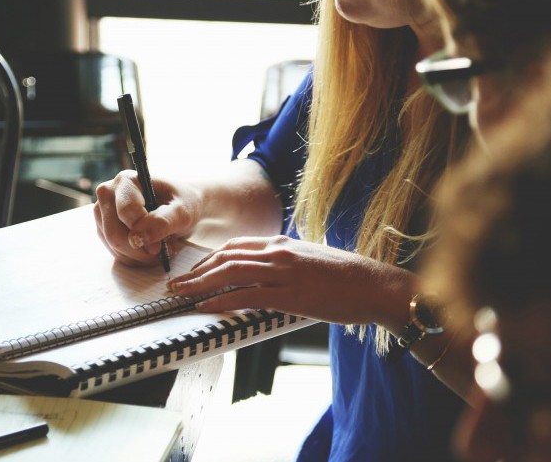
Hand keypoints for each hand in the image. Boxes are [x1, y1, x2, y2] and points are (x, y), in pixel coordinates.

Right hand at [93, 170, 201, 265]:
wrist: (179, 207)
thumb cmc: (182, 203)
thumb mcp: (183, 212)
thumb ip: (163, 222)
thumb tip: (138, 238)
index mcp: (126, 181)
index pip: (126, 212)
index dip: (143, 232)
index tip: (161, 245)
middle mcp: (108, 193)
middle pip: (114, 233)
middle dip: (140, 249)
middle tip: (162, 250)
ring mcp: (102, 212)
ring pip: (113, 246)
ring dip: (139, 255)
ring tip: (159, 247)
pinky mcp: (104, 228)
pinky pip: (115, 252)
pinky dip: (134, 258)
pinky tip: (149, 250)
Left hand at [167, 236, 413, 326]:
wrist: (375, 285)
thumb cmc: (347, 278)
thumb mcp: (311, 260)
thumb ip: (286, 263)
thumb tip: (268, 275)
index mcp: (282, 243)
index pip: (235, 246)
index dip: (209, 258)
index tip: (194, 270)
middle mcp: (278, 252)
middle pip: (225, 257)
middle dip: (196, 271)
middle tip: (176, 283)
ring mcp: (283, 272)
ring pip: (230, 273)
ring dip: (199, 284)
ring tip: (181, 294)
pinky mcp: (290, 294)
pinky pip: (246, 296)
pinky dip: (221, 301)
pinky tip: (205, 307)